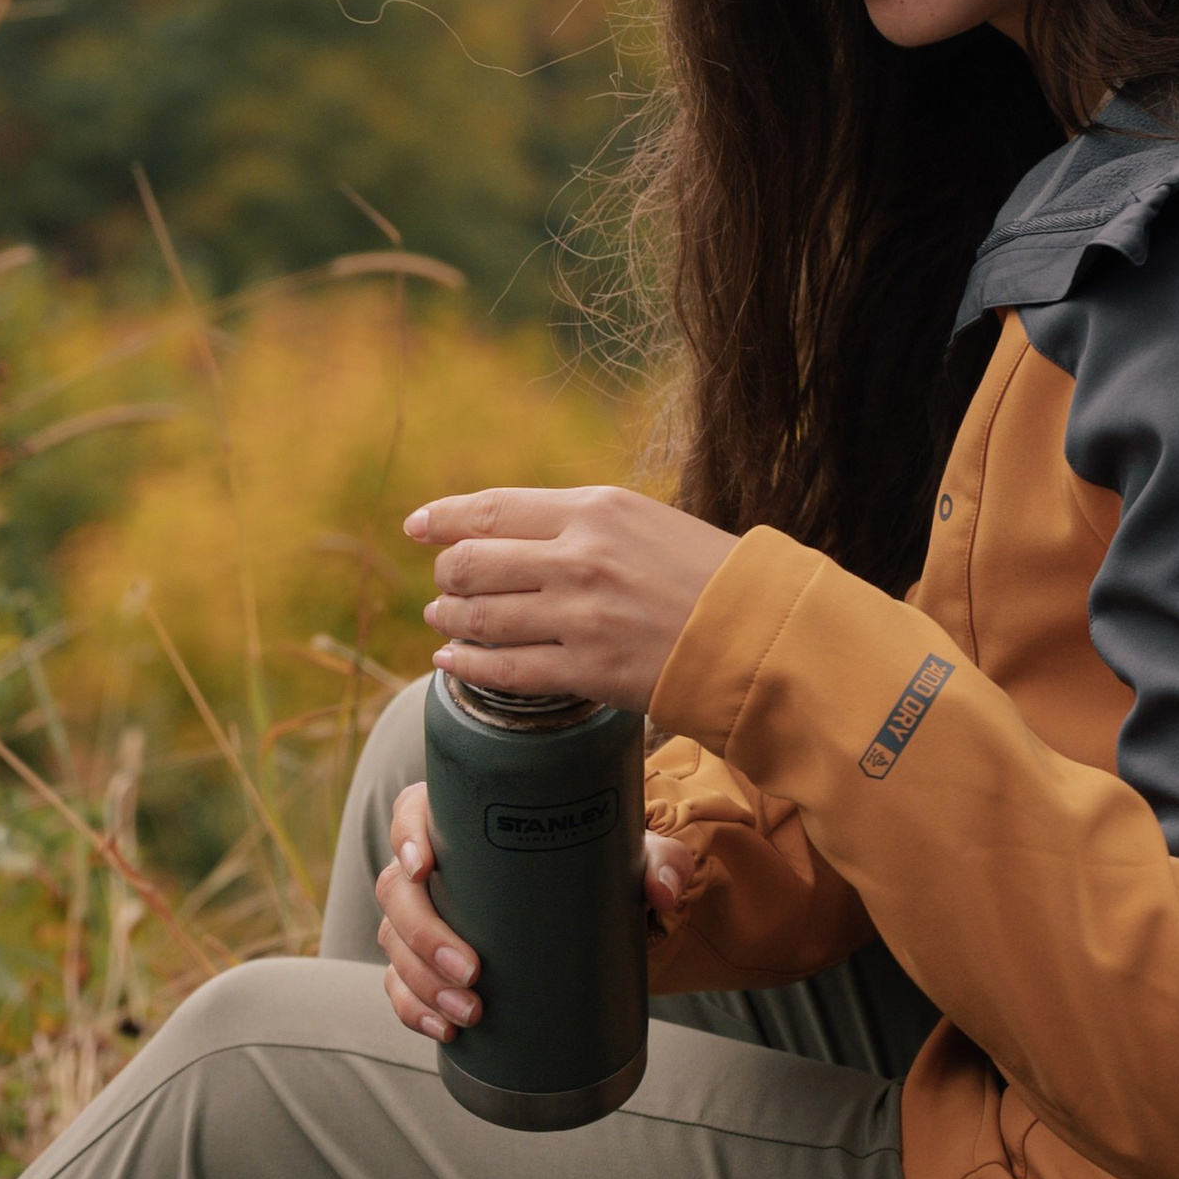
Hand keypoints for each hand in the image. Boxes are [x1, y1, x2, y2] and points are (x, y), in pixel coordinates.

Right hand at [375, 778, 689, 1046]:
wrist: (600, 919)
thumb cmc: (603, 869)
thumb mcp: (636, 857)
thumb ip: (661, 861)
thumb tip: (659, 891)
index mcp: (467, 821)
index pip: (413, 812)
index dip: (406, 836)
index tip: (424, 867)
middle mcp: (438, 868)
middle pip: (397, 890)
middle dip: (423, 935)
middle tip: (471, 971)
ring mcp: (429, 918)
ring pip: (395, 943)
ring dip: (421, 982)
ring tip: (470, 1013)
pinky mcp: (433, 965)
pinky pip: (402, 987)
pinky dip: (414, 1010)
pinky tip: (445, 1031)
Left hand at [407, 484, 737, 717]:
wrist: (761, 633)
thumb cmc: (710, 575)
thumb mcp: (645, 522)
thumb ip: (584, 526)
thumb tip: (523, 535)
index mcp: (595, 509)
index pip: (493, 508)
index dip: (443, 518)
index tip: (417, 526)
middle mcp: (578, 557)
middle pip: (474, 561)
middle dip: (447, 572)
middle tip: (440, 582)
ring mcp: (578, 616)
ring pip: (481, 615)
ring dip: (450, 617)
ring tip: (442, 619)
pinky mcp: (586, 670)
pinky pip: (505, 670)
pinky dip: (468, 665)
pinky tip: (452, 663)